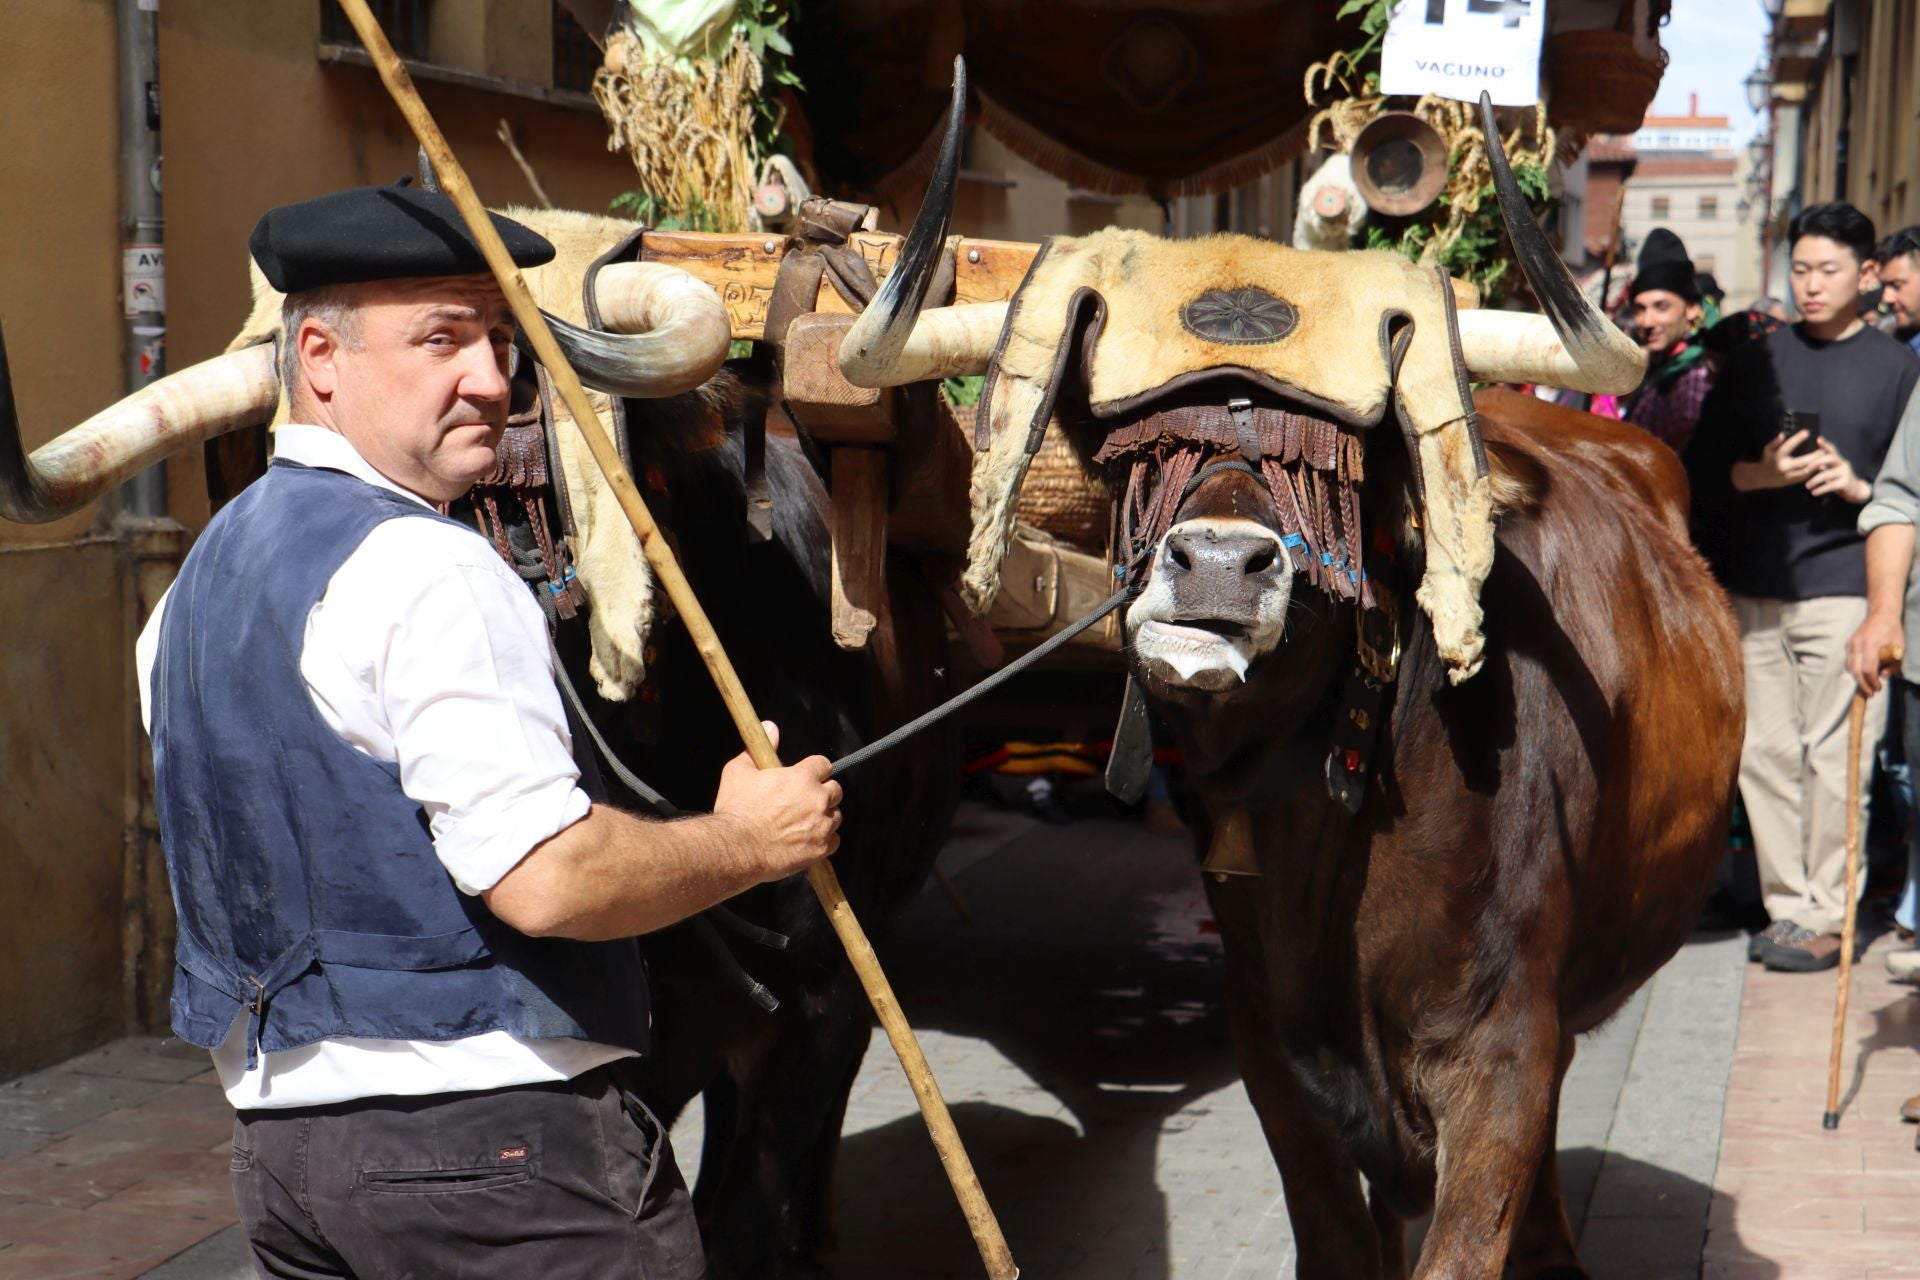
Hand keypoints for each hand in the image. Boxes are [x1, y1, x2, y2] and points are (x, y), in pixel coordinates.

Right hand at [713, 722, 841, 879]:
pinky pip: (834, 840)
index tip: (807, 776)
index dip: (815, 770)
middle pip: (835, 790)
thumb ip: (758, 747)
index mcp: (802, 778)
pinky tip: (807, 840)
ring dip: (824, 816)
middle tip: (804, 801)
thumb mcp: (739, 771)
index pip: (823, 764)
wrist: (736, 848)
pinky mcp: (821, 849)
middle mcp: (817, 800)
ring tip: (804, 822)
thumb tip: (770, 727)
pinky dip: (824, 840)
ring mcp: (822, 825)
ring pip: (836, 816)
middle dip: (822, 793)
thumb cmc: (737, 811)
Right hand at [1731, 430, 1820, 491]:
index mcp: (1777, 458)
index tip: (1806, 432)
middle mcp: (1783, 468)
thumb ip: (1775, 442)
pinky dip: (1814, 470)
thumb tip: (1782, 434)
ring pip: (1806, 470)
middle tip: (1823, 448)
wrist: (1764, 477)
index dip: (1797, 439)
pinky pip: (1806, 476)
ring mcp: (1788, 476)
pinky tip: (1820, 464)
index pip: (1787, 447)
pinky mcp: (1793, 481)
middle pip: (1802, 461)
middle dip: (1814, 455)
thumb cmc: (1768, 460)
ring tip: (1824, 456)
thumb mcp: (1768, 450)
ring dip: (1816, 463)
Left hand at [1804, 440, 1870, 501]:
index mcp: (1839, 460)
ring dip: (1814, 480)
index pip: (1833, 450)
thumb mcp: (1833, 472)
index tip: (1818, 439)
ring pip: (1827, 474)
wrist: (1855, 492)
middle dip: (1816, 462)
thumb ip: (1824, 467)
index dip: (1826, 444)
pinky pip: (1830, 485)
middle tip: (1806, 470)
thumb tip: (1812, 463)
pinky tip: (1814, 492)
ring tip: (1807, 486)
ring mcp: (1845, 473)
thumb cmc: (1840, 480)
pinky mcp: (1846, 483)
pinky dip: (1820, 489)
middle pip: (1830, 458)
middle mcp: (1843, 464)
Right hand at [1846, 616, 1904, 694]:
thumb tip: (1883, 676)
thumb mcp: (1899, 648)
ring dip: (1858, 679)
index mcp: (1870, 645)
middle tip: (1870, 693)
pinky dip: (1855, 670)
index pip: (1868, 670)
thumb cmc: (1893, 630)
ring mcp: (1850, 644)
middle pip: (1855, 671)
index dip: (1872, 682)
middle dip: (1863, 685)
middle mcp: (1857, 645)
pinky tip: (1863, 674)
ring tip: (1867, 686)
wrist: (1881, 613)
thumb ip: (1893, 664)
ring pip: (1850, 667)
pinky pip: (1849, 661)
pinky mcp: (1848, 644)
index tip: (1878, 688)